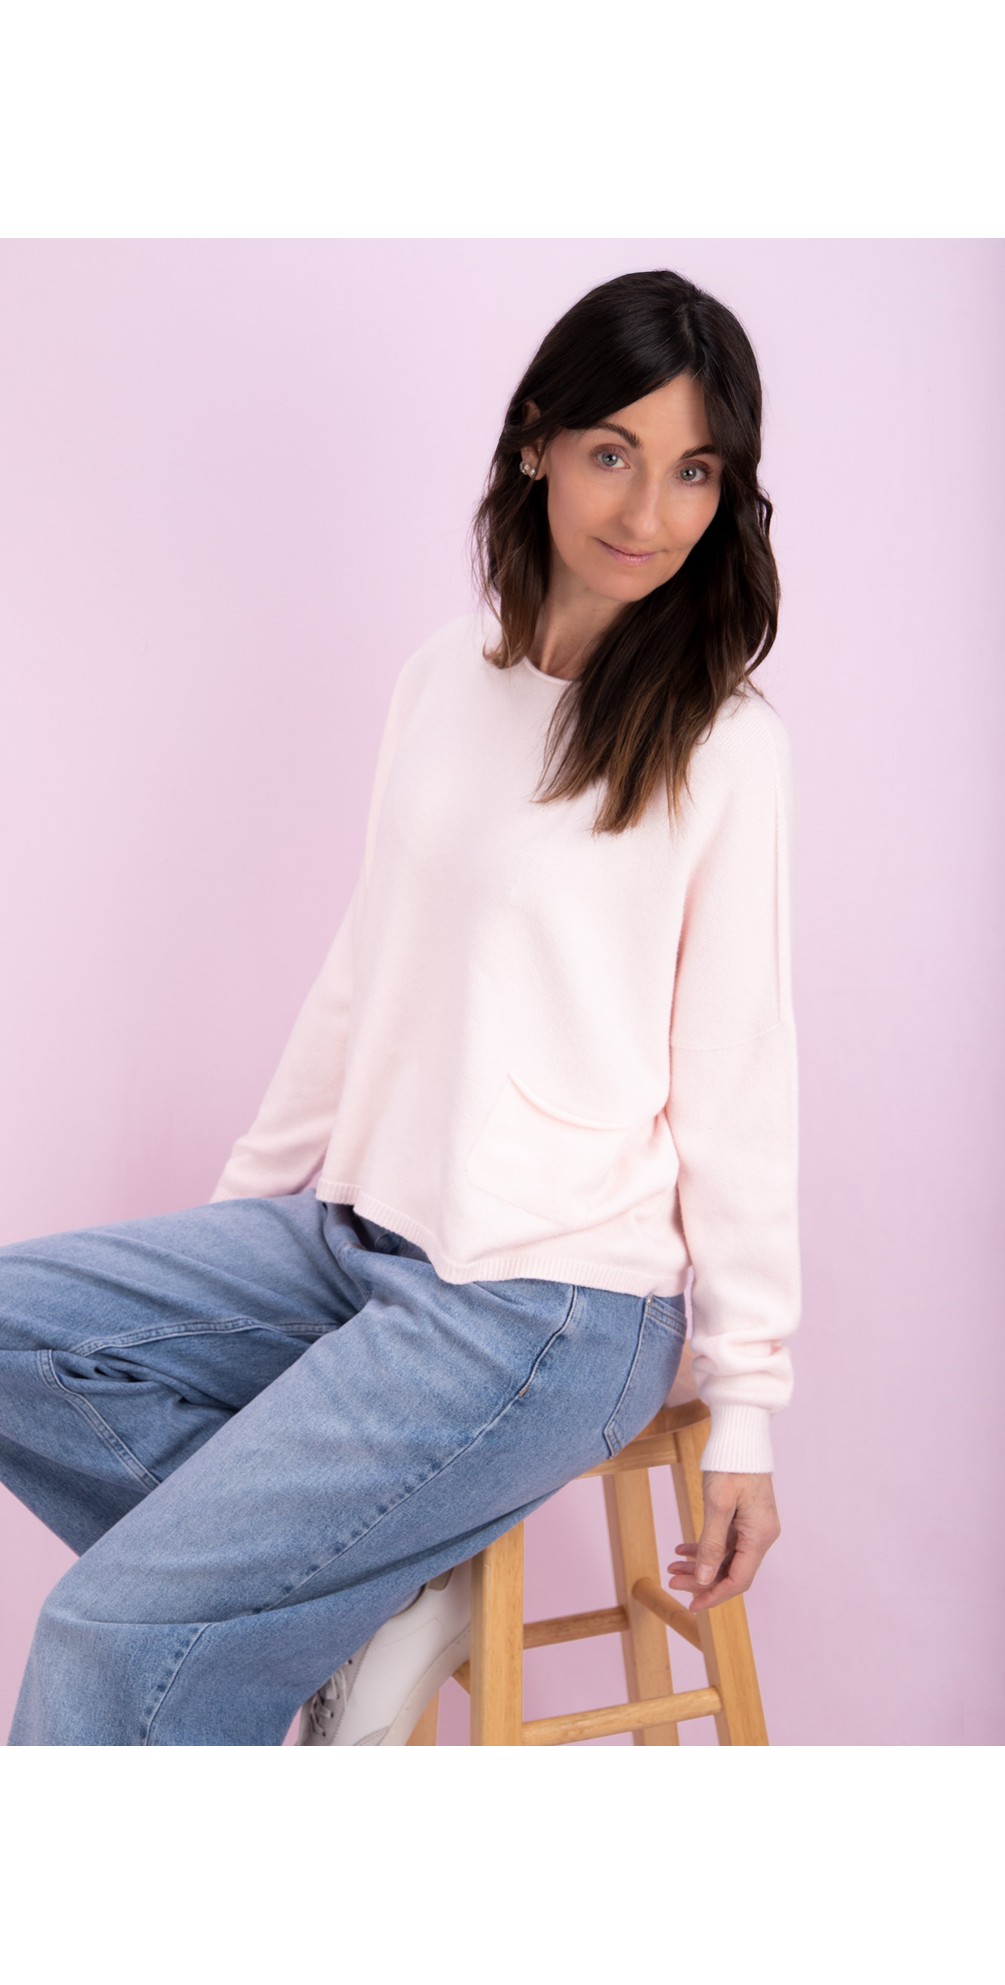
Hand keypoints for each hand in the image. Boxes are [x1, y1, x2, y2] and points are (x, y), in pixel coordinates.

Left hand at [666, 1471, 780, 1611]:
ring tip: (672, 1566)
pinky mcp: (745, 1518)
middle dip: (702, 1581)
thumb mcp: (717, 1506)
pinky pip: (725, 1542)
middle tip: (672, 1581)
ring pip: (725, 1557)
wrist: (740, 1436)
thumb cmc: (731, 1465)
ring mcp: (754, 1527)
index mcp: (760, 1536)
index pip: (739, 1580)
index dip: (714, 1595)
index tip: (691, 1605)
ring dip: (700, 1564)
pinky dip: (704, 1548)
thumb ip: (712, 1545)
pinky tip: (682, 1549)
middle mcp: (761, 1535)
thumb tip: (705, 1580)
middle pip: (731, 1571)